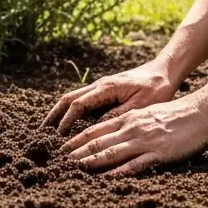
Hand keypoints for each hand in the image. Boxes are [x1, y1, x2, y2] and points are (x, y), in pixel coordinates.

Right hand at [42, 59, 179, 134]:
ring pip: (73, 98)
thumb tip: (97, 127)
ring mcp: (101, 87)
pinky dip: (71, 111)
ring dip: (60, 113)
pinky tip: (68, 123)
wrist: (165, 70)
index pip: (78, 105)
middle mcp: (100, 85)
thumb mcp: (141, 104)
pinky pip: (83, 100)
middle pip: (69, 99)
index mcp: (106, 87)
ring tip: (49, 130)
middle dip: (54, 115)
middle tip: (42, 133)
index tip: (58, 137)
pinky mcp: (106, 91)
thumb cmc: (157, 88)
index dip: (66, 121)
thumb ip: (119, 115)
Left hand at [59, 93, 207, 175]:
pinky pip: (137, 164)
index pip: (96, 129)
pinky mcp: (159, 153)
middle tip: (60, 162)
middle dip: (77, 152)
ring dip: (92, 161)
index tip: (62, 150)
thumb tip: (115, 134)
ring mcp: (145, 140)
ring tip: (76, 169)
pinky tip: (109, 177)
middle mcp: (133, 127)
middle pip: (99, 141)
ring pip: (112, 151)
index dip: (77, 140)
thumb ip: (131, 123)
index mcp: (130, 118)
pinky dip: (121, 171)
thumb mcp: (149, 113)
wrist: (203, 111)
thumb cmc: (178, 114)